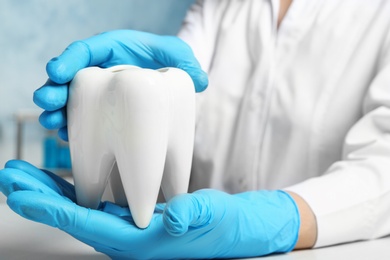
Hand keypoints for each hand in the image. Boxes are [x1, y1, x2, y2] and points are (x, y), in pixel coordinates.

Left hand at [0, 160, 298, 258]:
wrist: (234, 231)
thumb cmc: (222, 227)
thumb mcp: (211, 218)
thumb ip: (192, 216)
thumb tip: (173, 217)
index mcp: (137, 241)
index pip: (84, 223)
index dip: (50, 208)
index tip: (20, 191)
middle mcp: (125, 236)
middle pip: (73, 216)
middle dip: (40, 198)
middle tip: (12, 176)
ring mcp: (128, 226)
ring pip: (81, 207)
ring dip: (53, 191)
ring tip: (28, 173)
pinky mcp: (134, 215)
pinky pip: (98, 201)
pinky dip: (78, 187)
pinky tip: (68, 174)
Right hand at [33, 30, 207, 140]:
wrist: (163, 77)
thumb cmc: (165, 59)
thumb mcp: (176, 53)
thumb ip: (185, 62)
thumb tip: (200, 81)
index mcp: (110, 50)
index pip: (84, 51)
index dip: (68, 60)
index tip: (57, 71)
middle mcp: (98, 71)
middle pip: (68, 78)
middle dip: (54, 89)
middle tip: (47, 102)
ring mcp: (97, 93)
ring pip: (70, 101)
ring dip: (57, 111)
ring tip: (52, 123)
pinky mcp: (101, 111)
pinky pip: (81, 119)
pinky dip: (73, 128)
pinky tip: (69, 138)